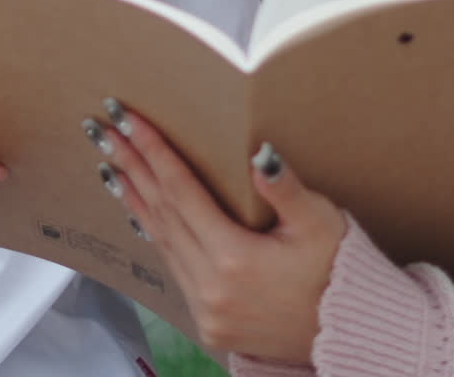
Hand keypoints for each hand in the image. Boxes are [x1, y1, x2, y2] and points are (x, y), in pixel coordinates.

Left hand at [85, 105, 345, 361]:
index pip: (180, 190)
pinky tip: (140, 211)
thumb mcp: (320, 223)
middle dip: (131, 165)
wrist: (348, 335)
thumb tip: (259, 153)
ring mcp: (206, 309)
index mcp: (235, 258)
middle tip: (105, 128)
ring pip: (160, 240)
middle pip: (161, 211)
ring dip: (134, 197)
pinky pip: (172, 267)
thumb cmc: (339, 271)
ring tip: (110, 162)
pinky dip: (153, 233)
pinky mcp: (208, 323)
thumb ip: (286, 188)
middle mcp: (211, 287)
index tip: (128, 117)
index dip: (153, 150)